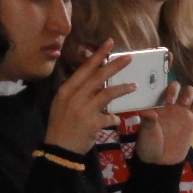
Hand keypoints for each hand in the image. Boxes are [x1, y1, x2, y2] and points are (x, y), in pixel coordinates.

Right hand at [45, 39, 134, 153]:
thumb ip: (76, 92)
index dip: (97, 55)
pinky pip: (109, 117)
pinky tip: (116, 119)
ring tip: (134, 86)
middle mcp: (74, 97)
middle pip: (98, 77)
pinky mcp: (92, 123)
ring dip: (122, 89)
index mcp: (66, 90)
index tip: (108, 43)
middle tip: (129, 57)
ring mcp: (83, 110)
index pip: (84, 69)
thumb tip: (93, 80)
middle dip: (115, 66)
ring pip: (107, 94)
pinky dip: (114, 118)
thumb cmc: (61, 125)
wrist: (58, 149)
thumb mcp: (62, 104)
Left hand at [134, 82, 192, 164]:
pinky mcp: (191, 120)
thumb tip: (148, 111)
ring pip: (188, 95)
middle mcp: (169, 106)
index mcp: (156, 107)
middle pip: (176, 88)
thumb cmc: (150, 146)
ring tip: (185, 101)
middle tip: (171, 97)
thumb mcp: (146, 133)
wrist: (161, 161)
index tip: (158, 85)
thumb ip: (148, 121)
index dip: (159, 85)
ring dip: (187, 93)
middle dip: (175, 89)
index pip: (159, 90)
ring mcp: (181, 112)